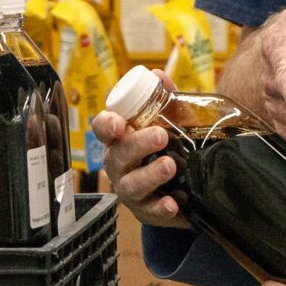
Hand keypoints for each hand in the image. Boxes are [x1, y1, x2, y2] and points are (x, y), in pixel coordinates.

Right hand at [92, 109, 189, 228]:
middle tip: (161, 135)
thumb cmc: (166, 149)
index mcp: (121, 138)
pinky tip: (173, 203)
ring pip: (131, 184)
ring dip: (150, 175)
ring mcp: (130, 189)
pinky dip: (161, 207)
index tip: (119, 123)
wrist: (182, 188)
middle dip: (138, 144)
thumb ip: (166, 100)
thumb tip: (159, 75)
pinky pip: (150, 211)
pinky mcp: (147, 211)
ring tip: (170, 165)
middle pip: (118, 155)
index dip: (106, 125)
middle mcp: (119, 164)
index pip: (103, 128)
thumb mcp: (170, 122)